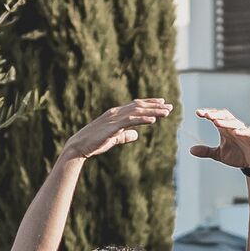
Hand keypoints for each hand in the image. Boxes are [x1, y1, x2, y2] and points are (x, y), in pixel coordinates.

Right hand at [57, 98, 173, 165]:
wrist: (79, 147)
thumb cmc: (94, 143)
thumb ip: (125, 136)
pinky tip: (153, 120)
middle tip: (170, 106)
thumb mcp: (113, 139)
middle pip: (139, 106)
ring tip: (166, 112)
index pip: (136, 105)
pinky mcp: (112, 127)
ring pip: (137, 112)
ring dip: (153, 111)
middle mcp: (116, 113)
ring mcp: (114, 119)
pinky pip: (130, 121)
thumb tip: (136, 135)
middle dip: (155, 106)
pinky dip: (142, 119)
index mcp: (116, 114)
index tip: (162, 103)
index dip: (149, 104)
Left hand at [188, 108, 249, 175]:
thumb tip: (190, 150)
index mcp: (226, 129)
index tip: (198, 113)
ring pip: (235, 123)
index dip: (208, 114)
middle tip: (206, 115)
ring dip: (226, 122)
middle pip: (226, 116)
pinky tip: (235, 132)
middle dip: (216, 115)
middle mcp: (235, 128)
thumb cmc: (237, 155)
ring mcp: (245, 132)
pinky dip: (242, 131)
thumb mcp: (219, 155)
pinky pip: (248, 133)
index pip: (217, 117)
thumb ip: (207, 151)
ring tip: (216, 122)